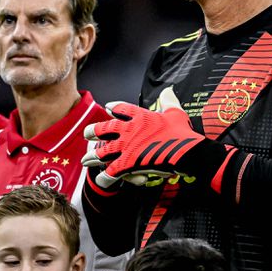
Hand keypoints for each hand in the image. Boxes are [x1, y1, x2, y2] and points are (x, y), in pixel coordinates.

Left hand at [83, 87, 207, 186]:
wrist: (185, 151)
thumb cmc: (182, 132)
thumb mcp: (176, 112)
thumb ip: (169, 101)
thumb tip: (168, 90)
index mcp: (140, 117)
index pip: (122, 109)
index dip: (114, 108)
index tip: (108, 107)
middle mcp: (129, 130)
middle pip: (105, 129)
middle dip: (94, 132)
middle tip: (86, 134)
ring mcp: (127, 147)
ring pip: (104, 151)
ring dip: (94, 156)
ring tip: (86, 159)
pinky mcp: (128, 163)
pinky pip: (112, 171)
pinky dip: (106, 177)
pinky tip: (101, 180)